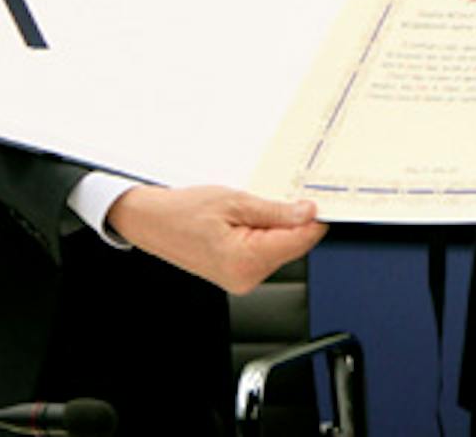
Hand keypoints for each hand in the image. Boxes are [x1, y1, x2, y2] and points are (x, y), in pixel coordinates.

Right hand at [105, 184, 327, 295]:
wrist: (152, 222)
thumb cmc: (184, 211)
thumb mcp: (235, 201)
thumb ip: (276, 211)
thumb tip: (308, 213)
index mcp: (245, 260)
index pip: (300, 241)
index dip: (315, 218)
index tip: (323, 201)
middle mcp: (246, 277)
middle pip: (293, 246)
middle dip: (294, 220)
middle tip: (283, 195)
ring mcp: (242, 279)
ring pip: (281, 249)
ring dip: (278, 227)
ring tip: (252, 208)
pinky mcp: (239, 275)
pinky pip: (266, 253)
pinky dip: (266, 235)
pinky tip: (250, 220)